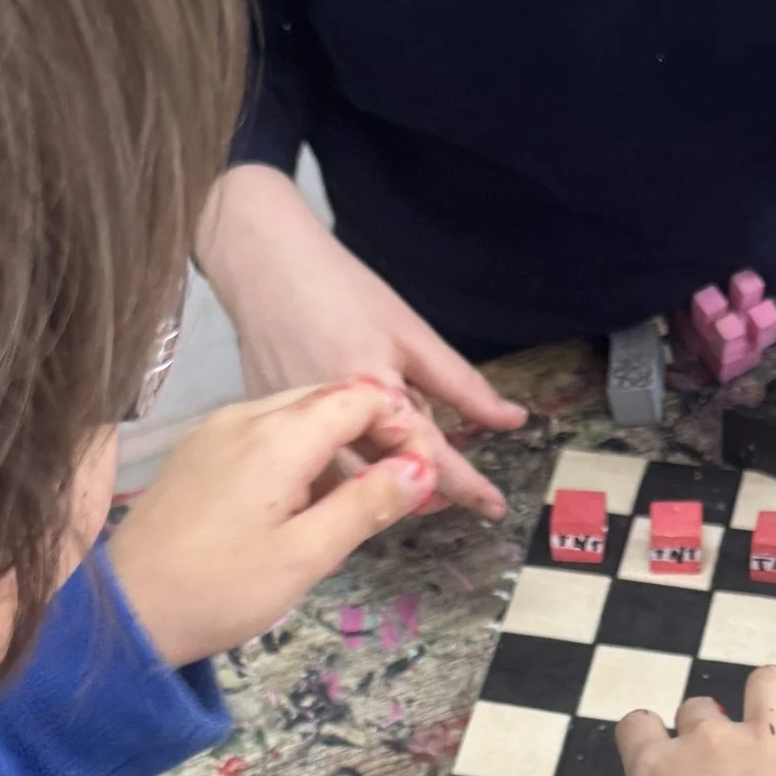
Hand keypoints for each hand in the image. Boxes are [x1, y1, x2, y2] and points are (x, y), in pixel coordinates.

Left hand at [109, 378, 442, 665]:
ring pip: (295, 411)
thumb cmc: (220, 590)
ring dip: (336, 441)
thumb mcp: (306, 556)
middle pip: (329, 396)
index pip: (362, 396)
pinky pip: (262, 429)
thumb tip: (421, 468)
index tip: (419, 475)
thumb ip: (365, 504)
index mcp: (279, 437)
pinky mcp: (197, 450)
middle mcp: (245, 415)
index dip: (403, 427)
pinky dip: (296, 449)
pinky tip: (299, 498)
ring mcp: (216, 428)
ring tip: (353, 498)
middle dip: (373, 431)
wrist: (127, 609)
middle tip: (397, 485)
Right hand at [198, 162, 523, 518]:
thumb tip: (512, 420)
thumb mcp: (411, 334)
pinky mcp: (269, 434)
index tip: (495, 508)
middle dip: (420, 491)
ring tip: (403, 461)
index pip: (429, 458)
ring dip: (382, 485)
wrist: (263, 268)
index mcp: (372, 396)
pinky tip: (357, 445)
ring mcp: (293, 433)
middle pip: (384, 487)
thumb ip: (462, 385)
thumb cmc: (342, 291)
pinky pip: (315, 468)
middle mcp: (329, 425)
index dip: (467, 487)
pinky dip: (346, 467)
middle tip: (449, 484)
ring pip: (347, 487)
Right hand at [616, 668, 775, 775]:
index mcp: (656, 769)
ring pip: (767, 681)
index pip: (637, 725)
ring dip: (772, 698)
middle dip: (713, 733)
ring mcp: (762, 739)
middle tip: (730, 772)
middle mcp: (705, 741)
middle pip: (699, 708)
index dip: (651, 737)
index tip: (667, 756)